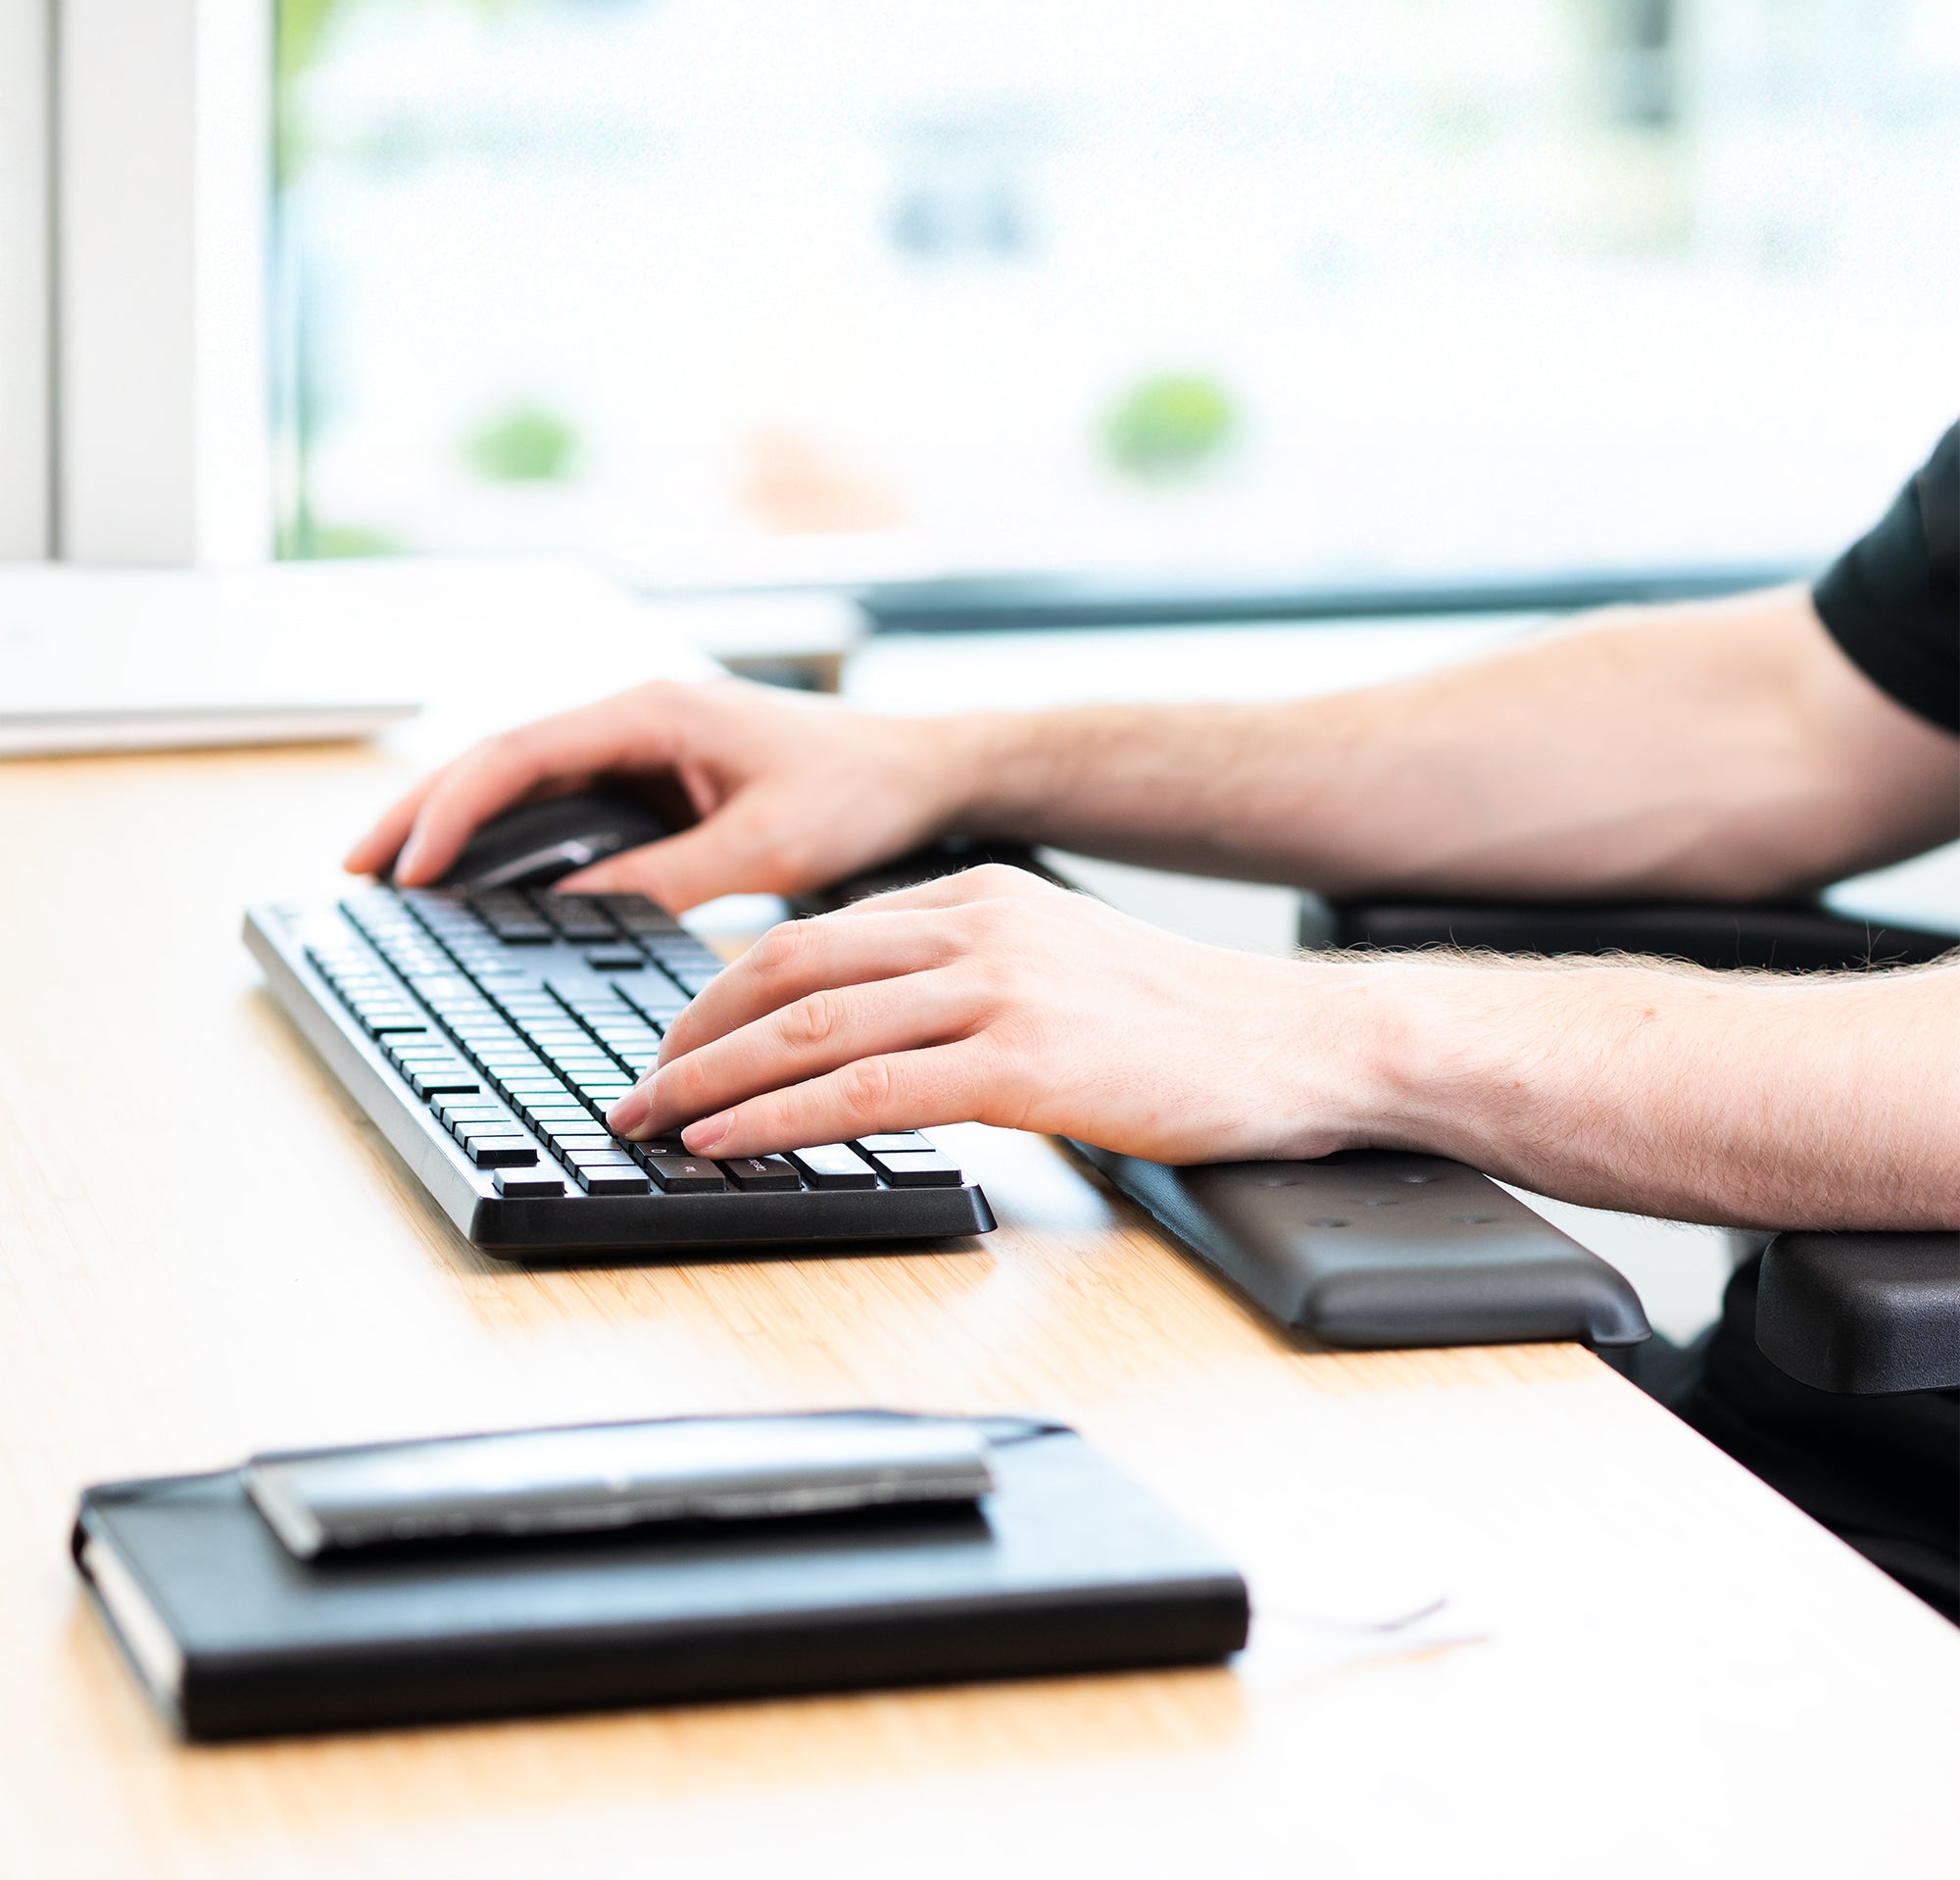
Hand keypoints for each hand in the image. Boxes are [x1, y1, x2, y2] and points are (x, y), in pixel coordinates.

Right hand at [345, 678, 970, 911]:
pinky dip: (510, 835)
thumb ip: (667, 875)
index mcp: (655, 713)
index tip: (412, 865)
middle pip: (501, 758)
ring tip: (391, 874)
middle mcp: (636, 718)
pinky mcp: (656, 779)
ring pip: (523, 779)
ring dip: (457, 821)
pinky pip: (563, 802)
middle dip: (424, 811)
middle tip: (355, 869)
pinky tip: (478, 876)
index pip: (524, 751)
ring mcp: (642, 747)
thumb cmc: (855, 789)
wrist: (917, 771)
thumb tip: (571, 909)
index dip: (456, 808)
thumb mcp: (764, 845)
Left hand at [606, 865, 1391, 1163]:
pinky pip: (872, 1088)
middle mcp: (981, 924)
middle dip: (694, 1032)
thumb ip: (970, 978)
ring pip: (815, 1023)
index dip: (726, 989)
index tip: (678, 1040)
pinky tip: (730, 1144)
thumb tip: (872, 1035)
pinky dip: (783, 1119)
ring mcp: (1005, 987)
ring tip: (653, 1123)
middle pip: (790, 965)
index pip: (816, 931)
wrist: (1308, 1043)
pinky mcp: (1031, 1061)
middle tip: (637, 1087)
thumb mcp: (1064, 964)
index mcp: (982, 895)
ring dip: (714, 1079)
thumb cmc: (1193, 1023)